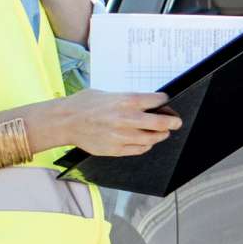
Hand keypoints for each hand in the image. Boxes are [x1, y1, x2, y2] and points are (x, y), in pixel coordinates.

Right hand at [47, 91, 181, 157]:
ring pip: (152, 139)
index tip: (165, 101)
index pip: (157, 100)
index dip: (164, 100)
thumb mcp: (108, 93)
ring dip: (160, 135)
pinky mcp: (116, 149)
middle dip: (173, 122)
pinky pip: (139, 150)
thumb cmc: (84, 104)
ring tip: (162, 133)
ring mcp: (122, 136)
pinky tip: (145, 142)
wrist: (66, 121)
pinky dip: (145, 146)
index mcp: (126, 100)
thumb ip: (128, 99)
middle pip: (161, 123)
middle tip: (176, 122)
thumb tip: (146, 103)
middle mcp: (127, 119)